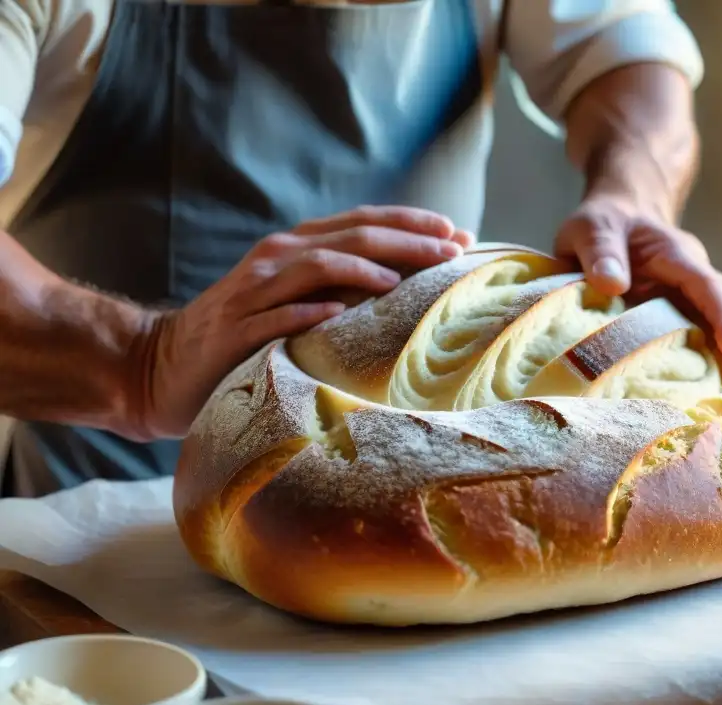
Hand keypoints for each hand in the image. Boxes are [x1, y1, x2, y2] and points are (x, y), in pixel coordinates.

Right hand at [129, 206, 473, 438]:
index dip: (412, 224)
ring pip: (318, 265)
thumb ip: (341, 287)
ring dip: (365, 269)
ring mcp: (254, 292)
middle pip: (352, 237)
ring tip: (404, 282)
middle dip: (407, 240)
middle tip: (452, 250)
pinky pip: (278, 315)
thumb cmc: (248, 336)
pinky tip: (341, 315)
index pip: (363, 223)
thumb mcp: (298, 302)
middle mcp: (277, 259)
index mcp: (297, 248)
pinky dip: (311, 311)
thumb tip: (410, 288)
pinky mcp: (236, 330)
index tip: (457, 233)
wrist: (165, 365)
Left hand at [555, 194, 721, 369]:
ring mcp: (694, 295)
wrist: (616, 217)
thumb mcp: (590, 229)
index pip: (707, 286)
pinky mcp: (689, 310)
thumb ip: (600, 252)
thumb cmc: (602, 225)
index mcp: (674, 255)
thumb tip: (612, 283)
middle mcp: (694, 275)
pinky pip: (718, 331)